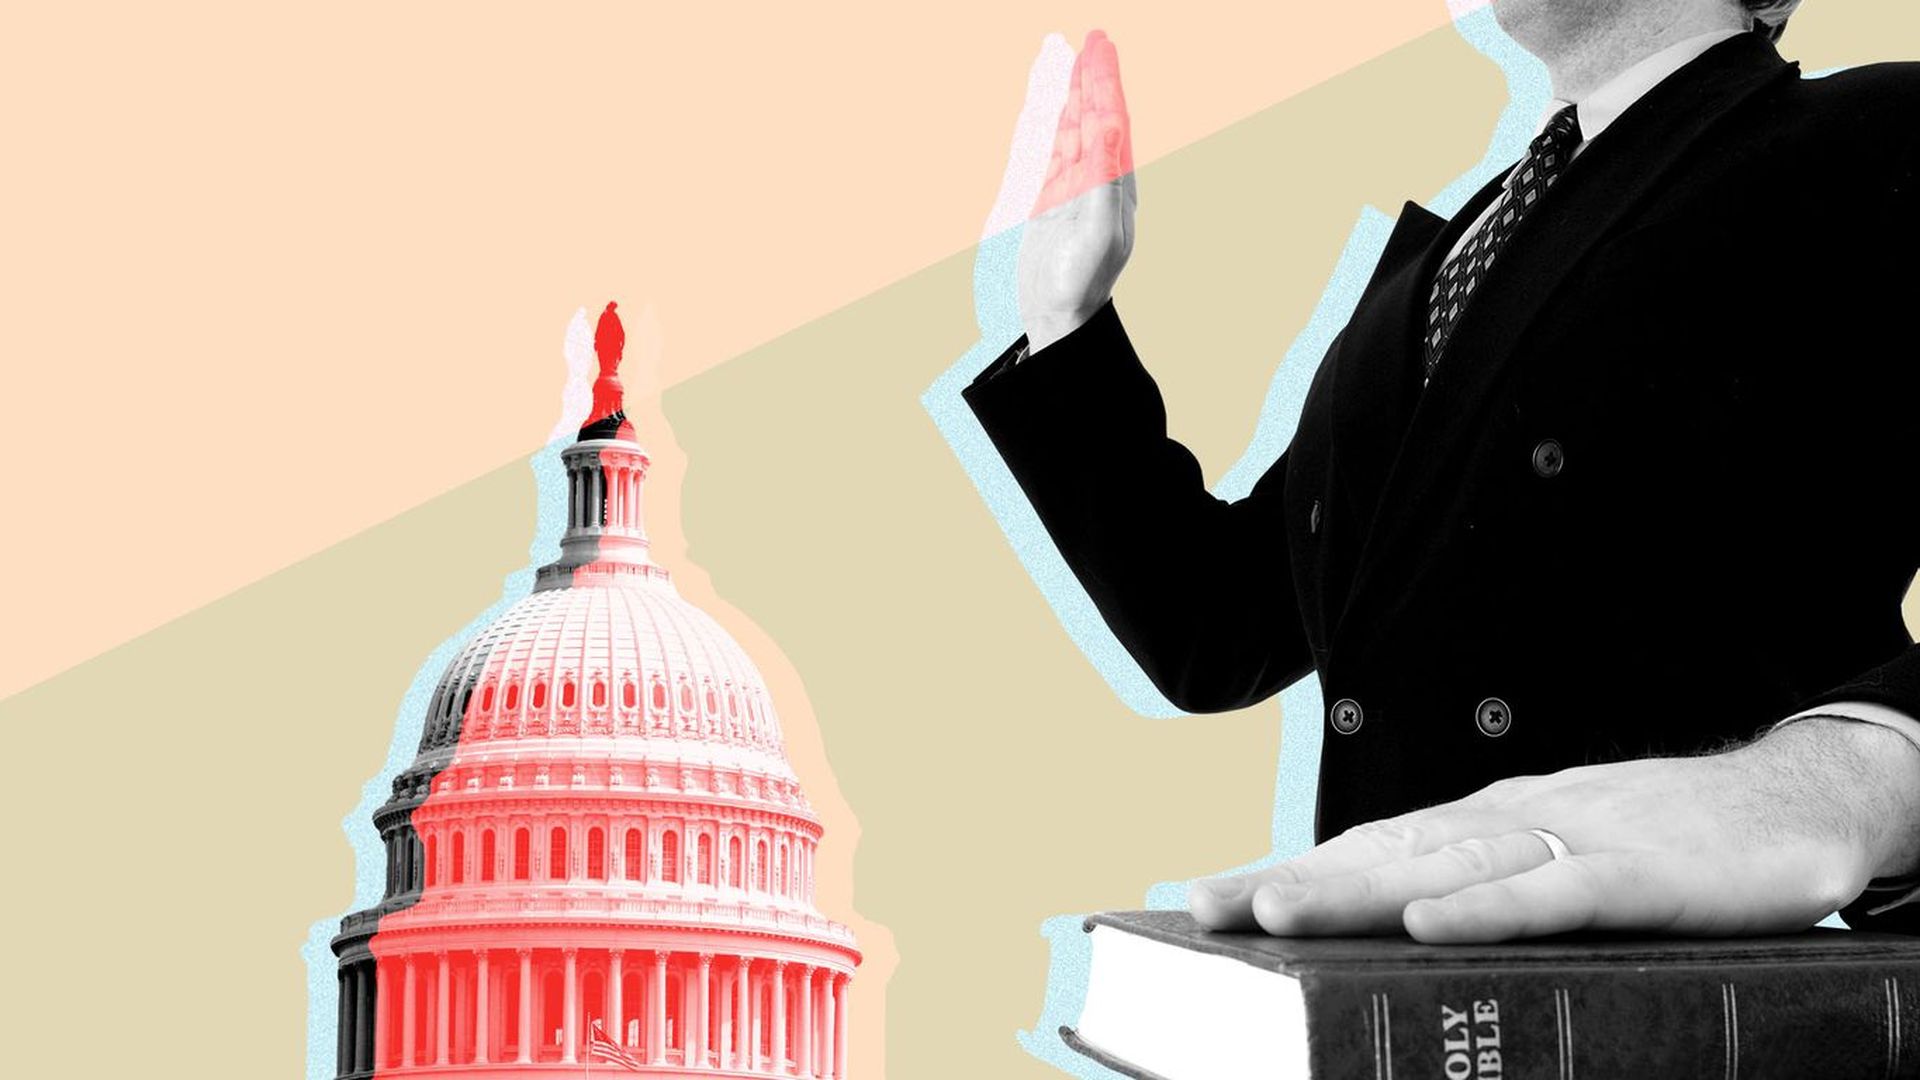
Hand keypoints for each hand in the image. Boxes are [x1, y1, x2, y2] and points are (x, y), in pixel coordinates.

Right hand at [1018, 29, 1136, 351]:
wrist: (1057, 319)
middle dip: (1091, 77)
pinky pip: (1046, 150)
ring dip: (1069, 94)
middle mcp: (1094, 182)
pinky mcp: (1046, 201)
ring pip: (1068, 129)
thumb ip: (1104, 179)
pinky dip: (1047, 123)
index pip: (1110, 120)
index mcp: (1114, 185)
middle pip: (1092, 116)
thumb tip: (1110, 126)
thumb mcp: (1097, 232)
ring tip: (1068, 58)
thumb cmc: (1081, 285)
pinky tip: (1048, 107)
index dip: (1104, 82)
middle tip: (1091, 38)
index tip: (1099, 47)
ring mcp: (1069, 190)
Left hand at [1187, 719, 1919, 942]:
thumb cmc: (1663, 844)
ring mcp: (1571, 839)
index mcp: (1484, 825)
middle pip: (1380, 854)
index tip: (1206, 900)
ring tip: (1275, 913)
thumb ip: (1489, 896)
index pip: (1366, 850)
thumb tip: (1401, 943)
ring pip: (1445, 867)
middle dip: (1288, 881)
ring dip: (1355, 889)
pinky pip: (1552, 892)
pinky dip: (1487, 908)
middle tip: (1205, 909)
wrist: (1796, 797)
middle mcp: (1509, 822)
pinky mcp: (1638, 872)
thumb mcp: (1560, 866)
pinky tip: (1427, 925)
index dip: (1285, 871)